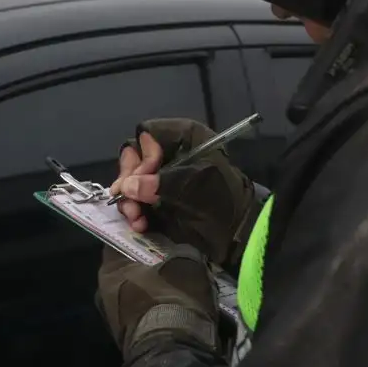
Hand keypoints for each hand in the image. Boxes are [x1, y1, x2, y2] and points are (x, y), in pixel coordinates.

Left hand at [97, 246, 219, 357]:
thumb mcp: (186, 263)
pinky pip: (142, 315)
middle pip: (127, 270)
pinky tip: (176, 311)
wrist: (172, 350)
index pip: (120, 242)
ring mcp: (112, 319)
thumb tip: (181, 251)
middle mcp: (103, 292)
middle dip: (148, 268)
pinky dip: (156, 311)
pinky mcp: (126, 340)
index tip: (158, 237)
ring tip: (179, 290)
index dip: (140, 237)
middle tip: (172, 264)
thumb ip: (180, 251)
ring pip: (135, 294)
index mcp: (109, 269)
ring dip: (153, 291)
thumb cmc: (173, 297)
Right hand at [110, 118, 258, 267]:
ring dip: (129, 200)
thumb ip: (159, 184)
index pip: (148, 134)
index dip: (143, 156)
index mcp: (184, 138)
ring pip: (131, 181)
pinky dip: (135, 211)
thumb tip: (126, 187)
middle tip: (131, 202)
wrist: (240, 232)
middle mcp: (170, 153)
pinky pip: (136, 199)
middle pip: (134, 158)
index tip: (145, 178)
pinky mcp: (159, 197)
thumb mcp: (193, 187)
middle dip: (130, 182)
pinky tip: (139, 223)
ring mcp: (162, 176)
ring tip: (135, 217)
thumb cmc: (223, 200)